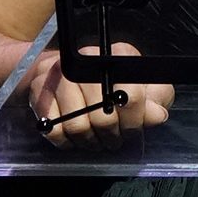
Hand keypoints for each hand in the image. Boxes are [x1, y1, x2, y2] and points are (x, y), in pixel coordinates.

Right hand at [28, 43, 174, 150]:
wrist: (69, 73)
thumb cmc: (112, 82)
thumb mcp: (143, 87)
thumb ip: (154, 100)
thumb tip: (157, 116)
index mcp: (117, 55)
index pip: (131, 94)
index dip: (134, 120)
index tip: (132, 129)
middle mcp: (87, 59)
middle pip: (102, 114)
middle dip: (111, 135)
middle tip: (114, 140)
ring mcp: (61, 75)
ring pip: (77, 125)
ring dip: (89, 141)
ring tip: (97, 139)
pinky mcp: (40, 91)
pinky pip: (54, 130)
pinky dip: (67, 141)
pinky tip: (77, 136)